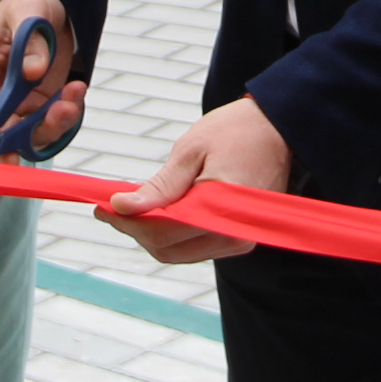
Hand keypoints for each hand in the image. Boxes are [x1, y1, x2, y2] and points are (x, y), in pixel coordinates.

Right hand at [0, 0, 87, 152]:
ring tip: (72, 98)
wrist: (50, 6)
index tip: (8, 144)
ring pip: (29, 135)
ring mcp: (17, 103)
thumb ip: (28, 38)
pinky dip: (67, 114)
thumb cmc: (27, 5)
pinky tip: (76, 92)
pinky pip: (51, 123)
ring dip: (54, 124)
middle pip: (1, 134)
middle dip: (30, 133)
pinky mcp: (39, 105)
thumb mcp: (28, 9)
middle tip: (59, 113)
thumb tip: (32, 69)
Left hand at [100, 97, 291, 263]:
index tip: (102, 205)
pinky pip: (194, 246)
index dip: (127, 222)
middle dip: (135, 230)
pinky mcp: (238, 239)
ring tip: (132, 206)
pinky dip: (171, 232)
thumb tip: (122, 207)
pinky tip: (158, 210)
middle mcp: (233, 235)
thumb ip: (160, 187)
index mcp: (221, 209)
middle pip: (167, 249)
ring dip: (151, 233)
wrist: (277, 129)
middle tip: (112, 206)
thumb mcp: (191, 150)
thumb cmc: (235, 131)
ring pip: (178, 252)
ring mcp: (238, 241)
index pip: (162, 231)